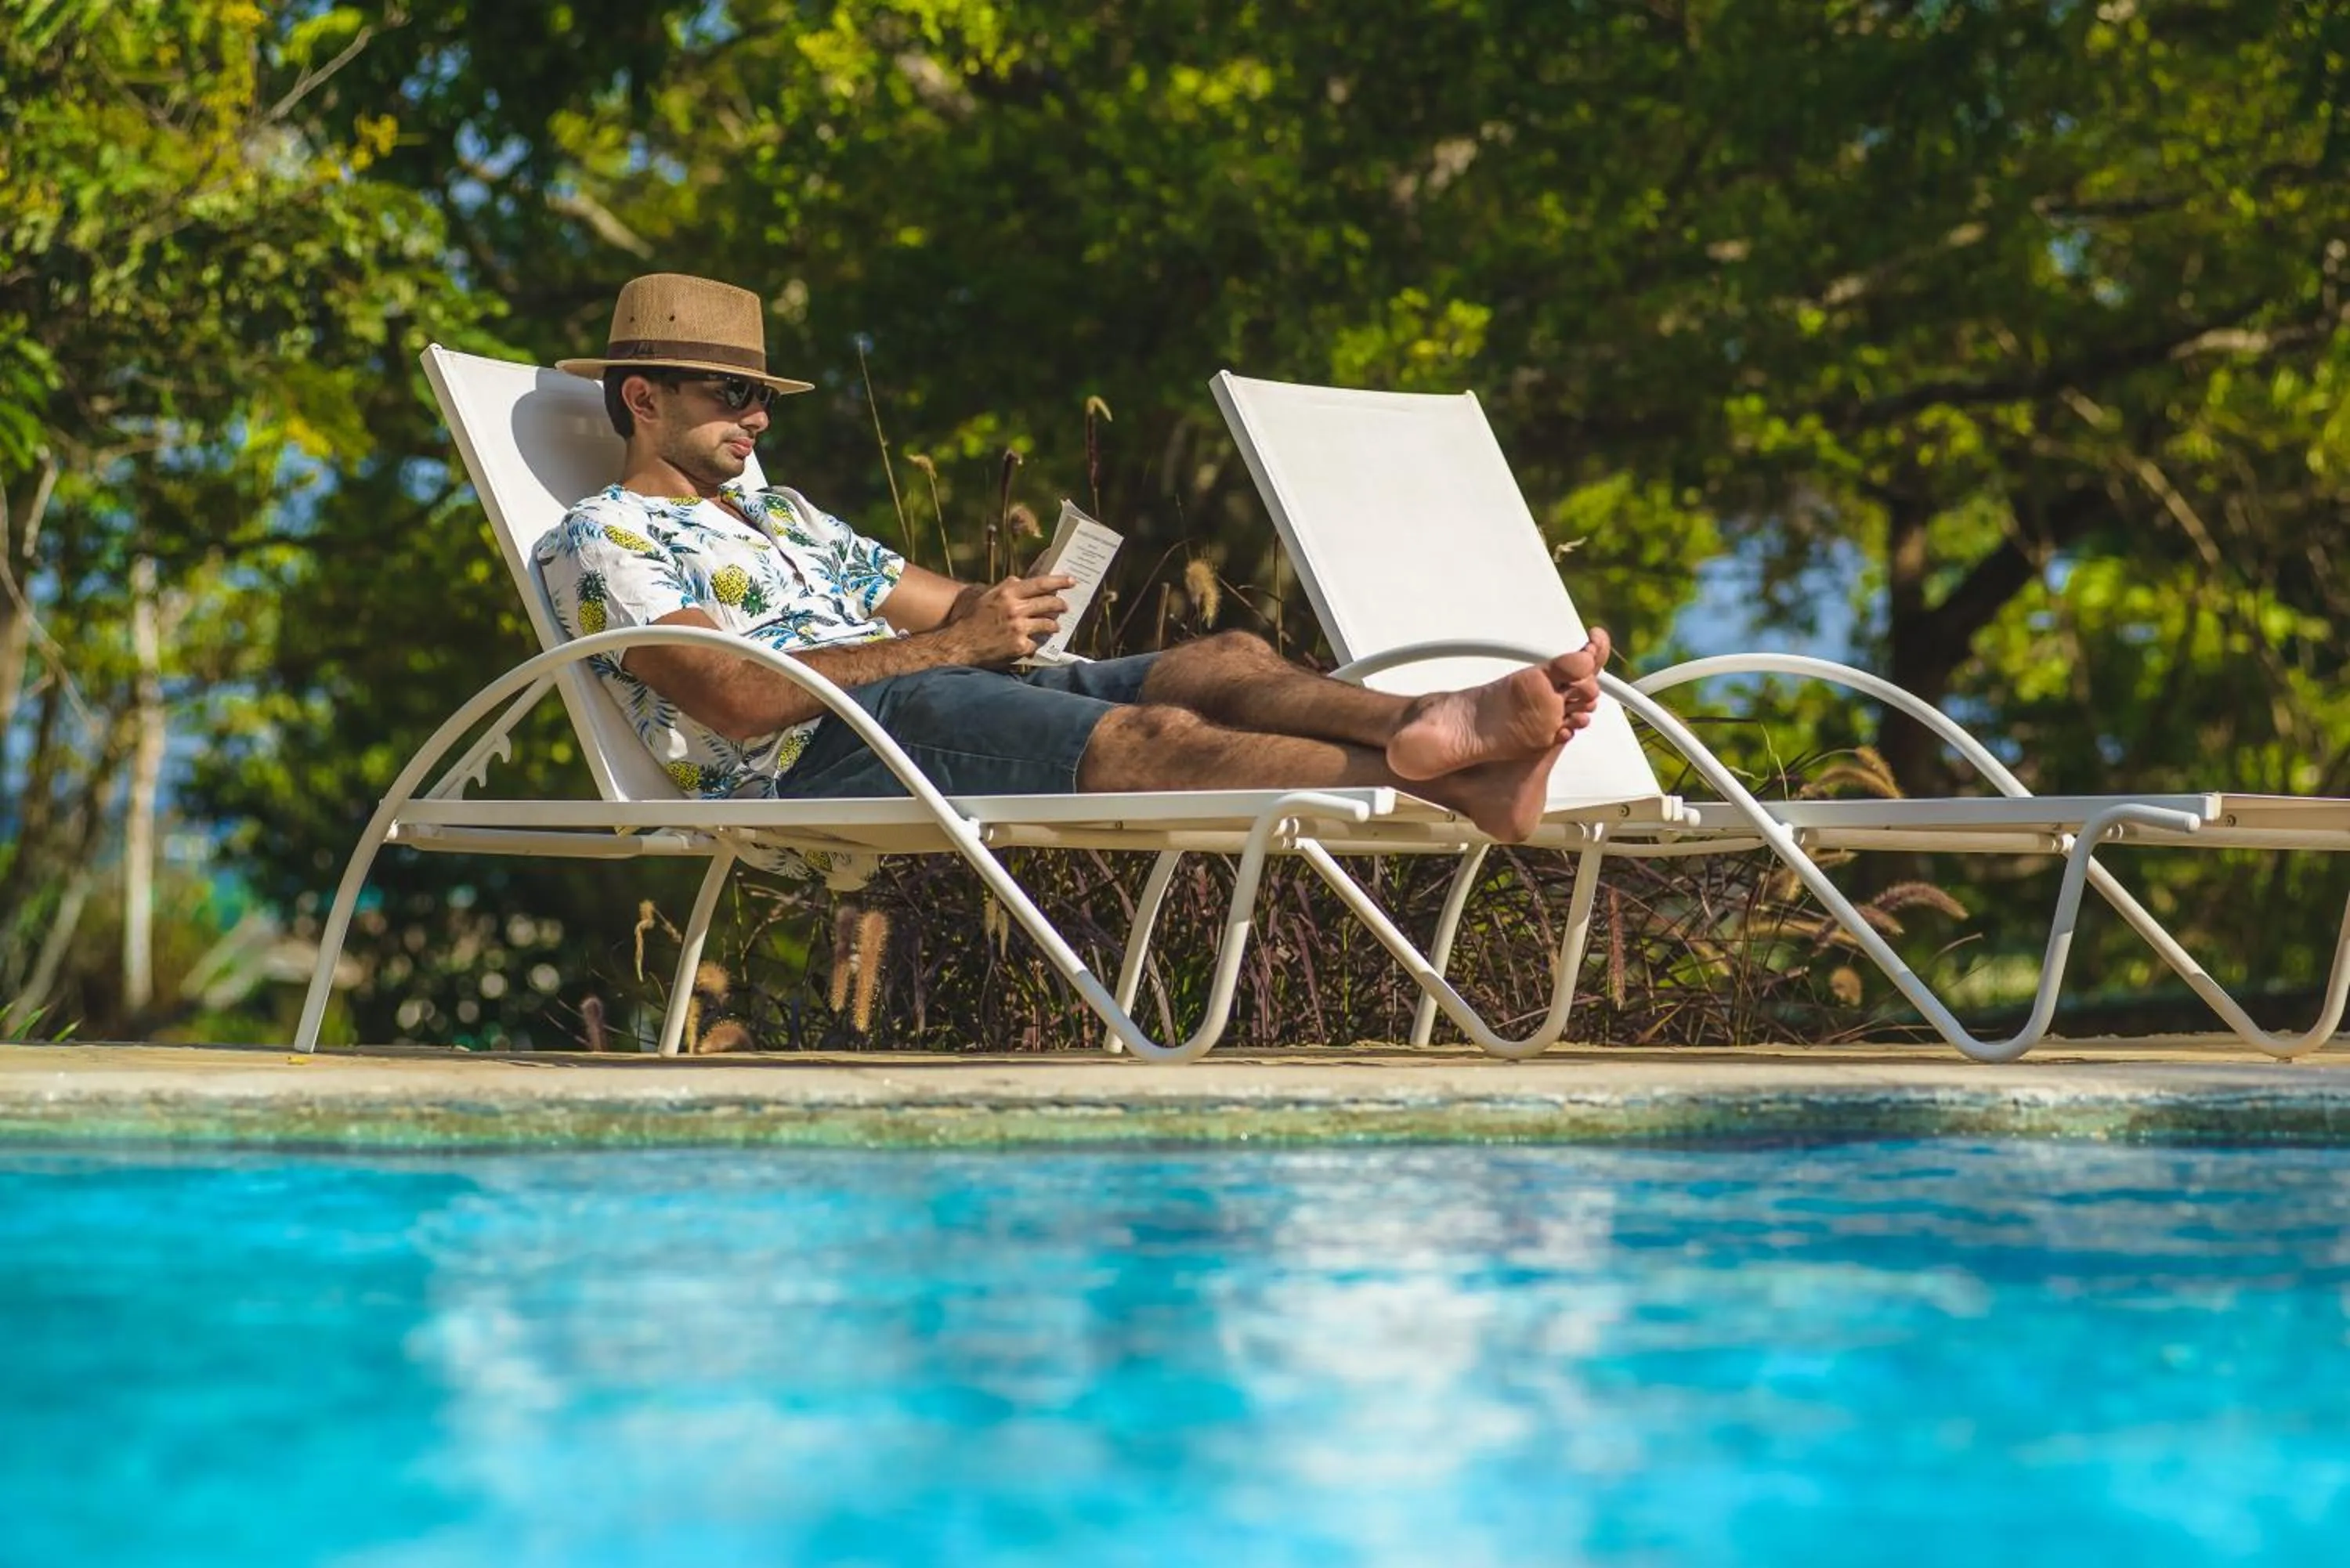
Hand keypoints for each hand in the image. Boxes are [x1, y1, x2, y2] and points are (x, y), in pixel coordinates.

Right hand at [941, 574, 1074, 664]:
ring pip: (1048, 624)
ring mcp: (1019, 628)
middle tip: (1065, 606)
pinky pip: (1036, 643)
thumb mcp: (988, 597)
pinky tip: (1031, 644)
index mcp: (1008, 592)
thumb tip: (1022, 580)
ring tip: (1054, 627)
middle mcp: (1015, 608)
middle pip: (1049, 604)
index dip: (1059, 581)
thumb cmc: (973, 620)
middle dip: (1061, 605)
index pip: (1040, 583)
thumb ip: (1007, 588)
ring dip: (1053, 626)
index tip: (1071, 581)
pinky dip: (1035, 644)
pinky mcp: (1020, 646)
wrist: (960, 644)